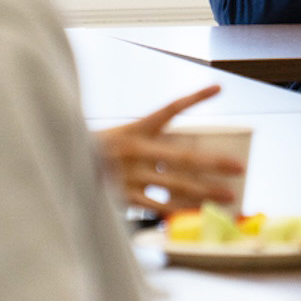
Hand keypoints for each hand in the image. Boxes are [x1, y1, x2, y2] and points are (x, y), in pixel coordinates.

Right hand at [95, 85, 242, 211]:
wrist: (61, 167)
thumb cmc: (98, 154)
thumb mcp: (122, 138)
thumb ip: (152, 145)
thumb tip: (192, 161)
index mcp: (134, 128)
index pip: (170, 109)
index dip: (195, 98)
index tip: (219, 89)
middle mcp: (134, 150)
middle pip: (183, 156)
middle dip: (214, 162)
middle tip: (239, 167)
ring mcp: (130, 175)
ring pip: (176, 184)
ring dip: (205, 191)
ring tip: (228, 195)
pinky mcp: (124, 197)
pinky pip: (159, 206)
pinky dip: (180, 210)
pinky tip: (199, 211)